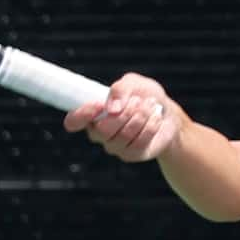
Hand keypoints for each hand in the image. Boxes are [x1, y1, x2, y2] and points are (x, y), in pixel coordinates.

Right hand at [64, 72, 180, 163]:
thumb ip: (120, 89)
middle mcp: (99, 134)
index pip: (73, 121)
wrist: (167, 112)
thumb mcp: (133, 83)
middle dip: (125, 113)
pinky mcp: (131, 155)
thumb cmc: (144, 96)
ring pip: (123, 136)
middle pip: (103, 131)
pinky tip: (155, 118)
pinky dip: (150, 127)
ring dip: (141, 117)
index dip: (82, 115)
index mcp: (92, 114)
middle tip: (138, 101)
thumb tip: (111, 109)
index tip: (99, 104)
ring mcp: (115, 147)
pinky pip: (139, 143)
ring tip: (150, 106)